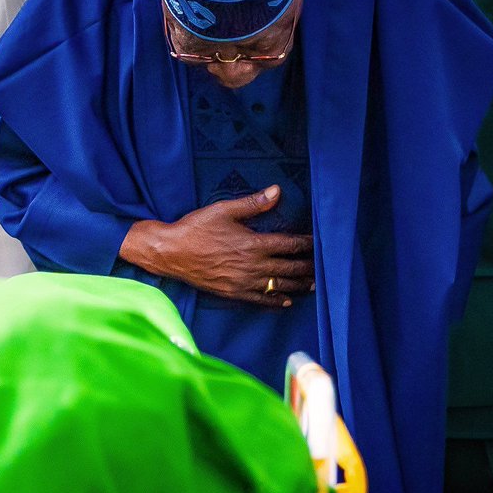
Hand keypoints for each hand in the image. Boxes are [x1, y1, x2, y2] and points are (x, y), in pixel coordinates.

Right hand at [118, 185, 313, 306]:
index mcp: (253, 244)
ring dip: (298, 285)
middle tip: (322, 267)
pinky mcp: (232, 293)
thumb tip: (277, 191)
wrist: (170, 252)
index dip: (306, 244)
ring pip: (278, 286)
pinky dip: (275, 301)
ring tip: (312, 284)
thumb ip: (253, 203)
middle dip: (307, 267)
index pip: (289, 245)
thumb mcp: (223, 210)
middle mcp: (252, 266)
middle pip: (288, 268)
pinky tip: (286, 302)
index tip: (318, 243)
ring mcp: (243, 282)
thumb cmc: (195, 228)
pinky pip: (260, 300)